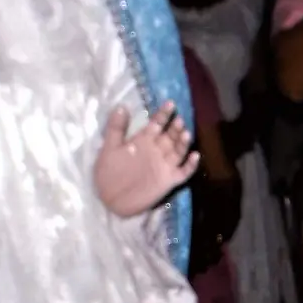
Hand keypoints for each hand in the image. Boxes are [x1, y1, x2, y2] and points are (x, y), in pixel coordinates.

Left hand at [95, 103, 199, 217]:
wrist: (109, 199)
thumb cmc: (107, 173)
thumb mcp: (108, 148)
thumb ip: (115, 128)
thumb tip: (121, 106)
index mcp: (143, 141)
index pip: (157, 124)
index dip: (163, 114)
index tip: (170, 103)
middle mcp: (156, 151)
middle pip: (170, 136)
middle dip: (176, 127)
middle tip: (179, 120)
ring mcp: (164, 165)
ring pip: (178, 151)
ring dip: (183, 142)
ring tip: (185, 134)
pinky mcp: (169, 180)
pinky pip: (184, 172)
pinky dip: (191, 165)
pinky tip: (195, 156)